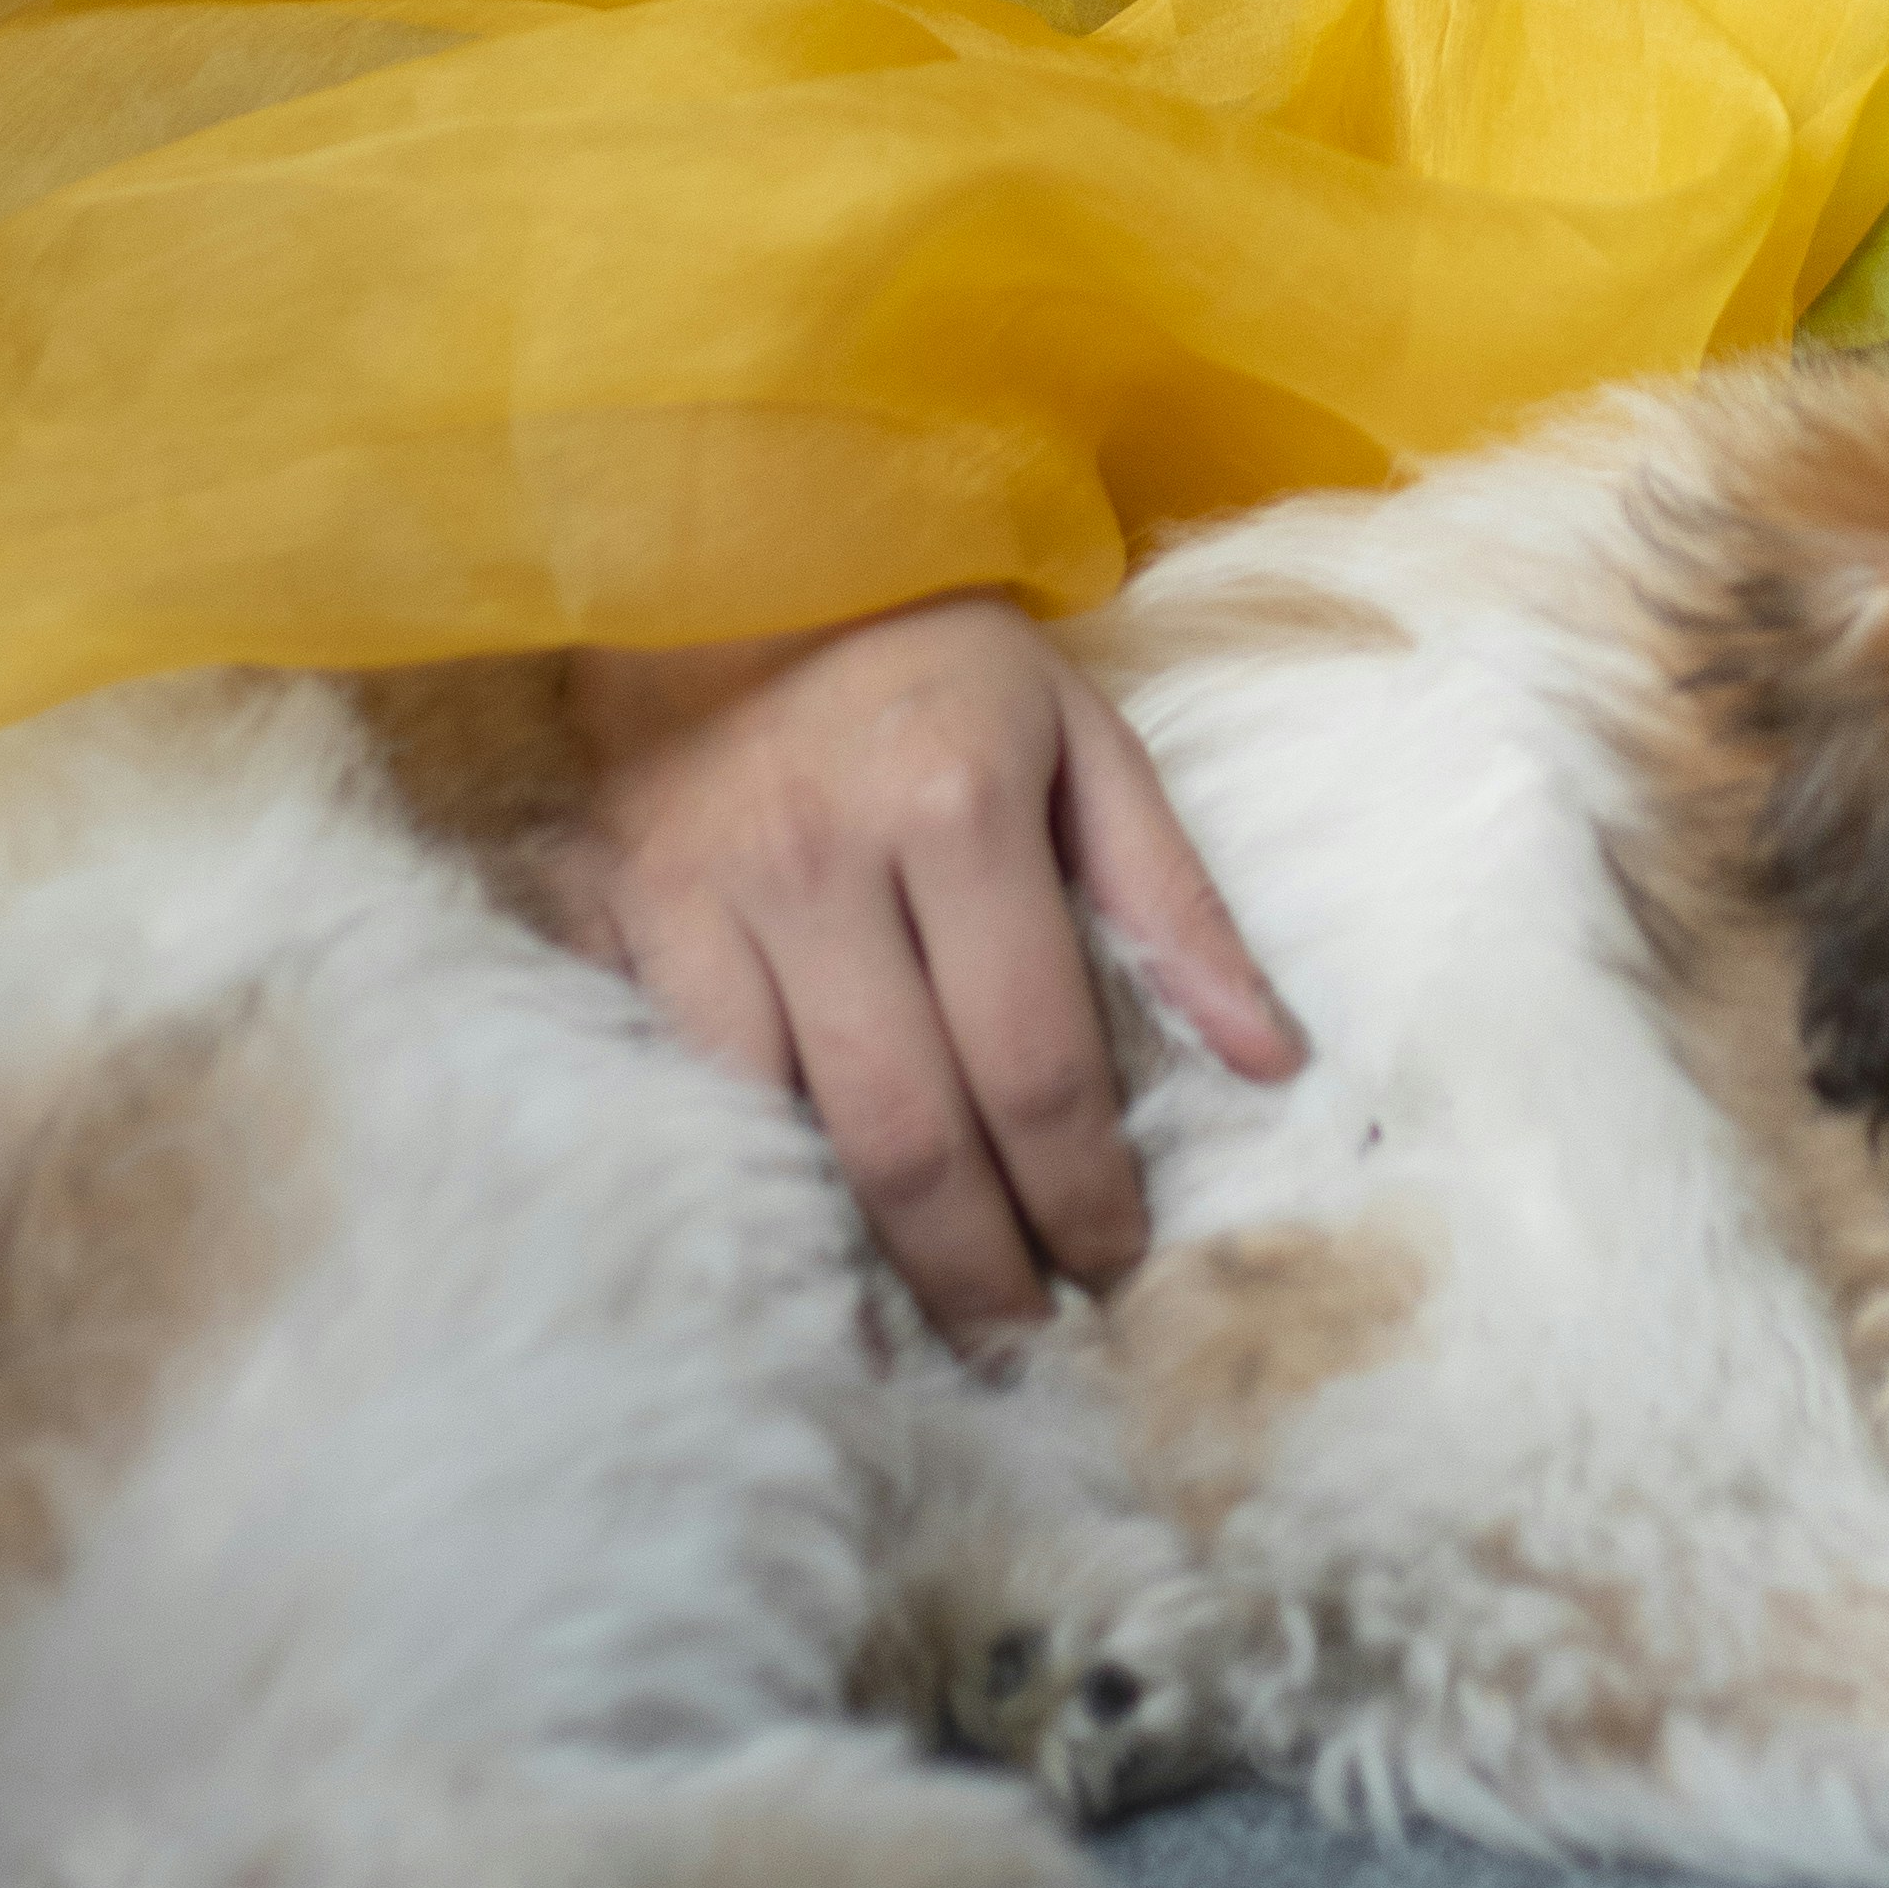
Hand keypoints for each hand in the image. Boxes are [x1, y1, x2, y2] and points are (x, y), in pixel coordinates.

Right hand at [557, 595, 1298, 1339]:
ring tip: (913, 1341)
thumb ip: (1174, 902)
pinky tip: (784, 1253)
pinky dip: (734, 1182)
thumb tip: (1274, 1061)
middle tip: (1021, 1344)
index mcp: (959, 806)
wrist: (741, 544)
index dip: (1077, 1187)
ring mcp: (702, 893)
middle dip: (975, 1264)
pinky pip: (677, 1087)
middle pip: (909, 1126)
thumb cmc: (940, 655)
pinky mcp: (613, 912)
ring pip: (779, 1131)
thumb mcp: (1087, 738)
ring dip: (851, 1258)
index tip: (1112, 1266)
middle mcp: (823, 860)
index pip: (1034, 1056)